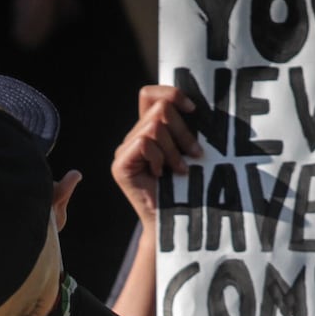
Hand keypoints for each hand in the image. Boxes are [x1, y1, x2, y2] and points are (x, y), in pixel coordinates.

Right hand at [111, 84, 202, 224]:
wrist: (175, 222)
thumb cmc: (187, 187)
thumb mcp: (188, 148)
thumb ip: (183, 126)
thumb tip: (193, 104)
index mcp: (146, 130)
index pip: (149, 94)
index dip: (171, 93)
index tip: (193, 110)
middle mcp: (132, 138)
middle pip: (159, 109)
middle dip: (182, 131)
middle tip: (194, 154)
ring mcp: (123, 152)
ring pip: (154, 126)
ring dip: (173, 148)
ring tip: (180, 169)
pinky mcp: (120, 166)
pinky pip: (144, 143)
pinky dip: (159, 157)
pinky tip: (162, 174)